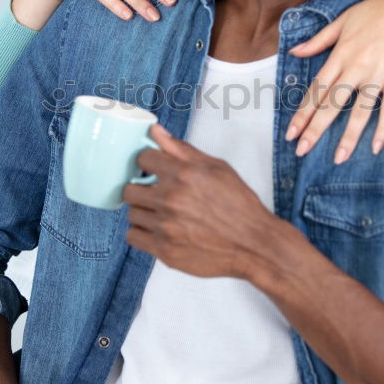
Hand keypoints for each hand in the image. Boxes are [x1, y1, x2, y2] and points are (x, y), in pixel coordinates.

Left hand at [124, 125, 281, 280]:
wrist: (253, 244)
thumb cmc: (239, 206)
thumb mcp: (217, 168)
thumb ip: (182, 150)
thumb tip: (155, 132)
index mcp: (184, 175)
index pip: (142, 158)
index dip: (148, 162)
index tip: (153, 170)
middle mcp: (171, 200)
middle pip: (129, 189)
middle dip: (141, 189)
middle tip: (155, 194)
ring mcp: (166, 227)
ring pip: (132, 213)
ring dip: (144, 212)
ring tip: (162, 214)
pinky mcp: (164, 251)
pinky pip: (133, 237)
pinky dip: (143, 233)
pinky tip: (159, 229)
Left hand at [285, 0, 383, 161]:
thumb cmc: (380, 9)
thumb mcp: (344, 19)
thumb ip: (319, 40)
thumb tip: (295, 52)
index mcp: (340, 54)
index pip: (317, 90)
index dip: (302, 113)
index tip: (291, 133)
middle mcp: (356, 67)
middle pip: (332, 104)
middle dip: (315, 129)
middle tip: (302, 151)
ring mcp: (378, 74)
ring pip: (360, 111)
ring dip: (348, 137)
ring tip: (338, 158)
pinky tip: (376, 147)